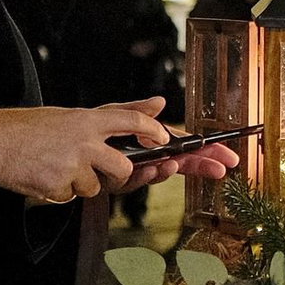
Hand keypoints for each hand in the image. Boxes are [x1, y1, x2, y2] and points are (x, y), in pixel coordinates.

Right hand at [0, 98, 181, 203]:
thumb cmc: (27, 128)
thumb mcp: (69, 115)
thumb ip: (114, 114)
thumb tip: (158, 102)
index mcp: (86, 120)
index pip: (132, 121)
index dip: (153, 131)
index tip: (164, 139)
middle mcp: (83, 141)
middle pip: (123, 167)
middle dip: (118, 175)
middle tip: (100, 169)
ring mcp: (71, 166)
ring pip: (95, 187)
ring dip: (80, 183)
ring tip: (56, 166)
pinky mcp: (57, 187)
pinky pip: (70, 197)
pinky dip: (59, 191)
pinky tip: (43, 175)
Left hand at [94, 99, 238, 195]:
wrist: (57, 149)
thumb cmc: (83, 131)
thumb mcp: (113, 115)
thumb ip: (137, 111)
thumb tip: (160, 102)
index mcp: (151, 142)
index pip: (185, 147)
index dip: (207, 152)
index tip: (227, 157)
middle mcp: (145, 159)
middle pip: (180, 163)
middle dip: (201, 165)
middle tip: (220, 169)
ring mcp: (132, 172)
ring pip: (158, 173)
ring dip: (170, 169)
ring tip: (177, 163)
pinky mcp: (116, 182)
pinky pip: (135, 180)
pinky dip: (146, 174)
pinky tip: (153, 167)